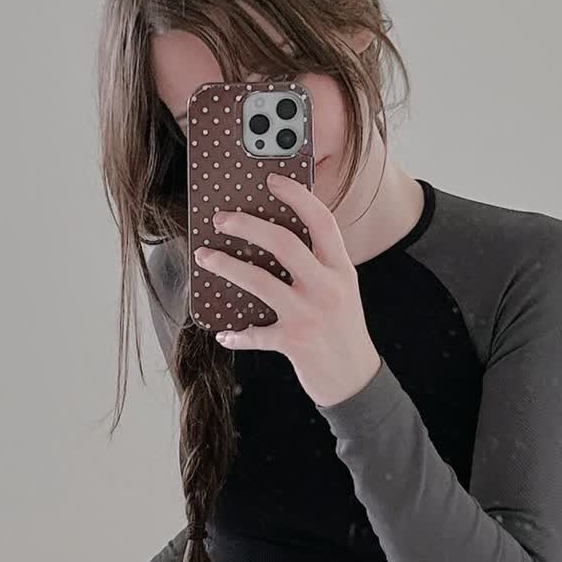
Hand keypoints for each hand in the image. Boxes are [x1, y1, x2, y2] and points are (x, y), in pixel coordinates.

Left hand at [192, 172, 383, 408]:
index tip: (272, 180)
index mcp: (341, 269)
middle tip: (222, 219)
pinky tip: (224, 333)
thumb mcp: (341, 289)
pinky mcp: (294, 342)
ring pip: (260, 281)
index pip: (321, 221)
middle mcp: (327, 287)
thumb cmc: (342, 329)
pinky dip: (236, 334)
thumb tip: (272, 239)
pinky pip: (254, 333)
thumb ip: (318, 265)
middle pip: (283, 243)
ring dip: (226, 266)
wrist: (356, 381)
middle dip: (246, 226)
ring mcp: (310, 314)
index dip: (296, 195)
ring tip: (205, 257)